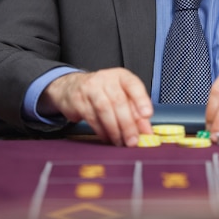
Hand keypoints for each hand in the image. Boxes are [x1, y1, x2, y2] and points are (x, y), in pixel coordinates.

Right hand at [38, 68, 153, 146]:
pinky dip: (102, 131)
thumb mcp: (121, 95)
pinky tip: (107, 138)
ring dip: (115, 130)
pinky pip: (92, 118)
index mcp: (121, 76)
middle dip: (128, 124)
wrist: (72, 87)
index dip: (141, 100)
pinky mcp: (78, 100)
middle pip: (119, 101)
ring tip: (120, 142)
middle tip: (133, 140)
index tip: (147, 115)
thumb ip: (135, 111)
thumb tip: (146, 130)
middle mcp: (106, 79)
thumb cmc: (103, 92)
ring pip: (105, 110)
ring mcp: (90, 88)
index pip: (133, 84)